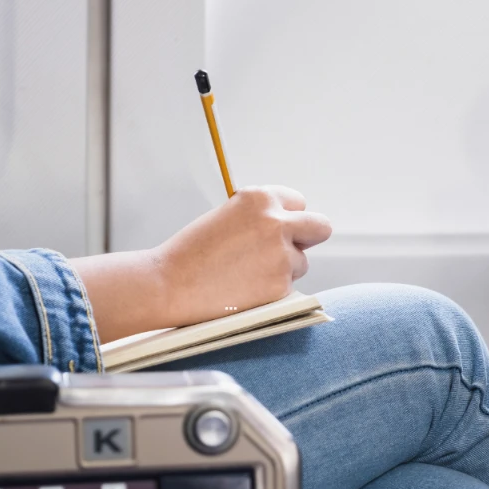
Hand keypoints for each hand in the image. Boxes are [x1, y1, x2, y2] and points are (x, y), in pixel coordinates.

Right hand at [155, 185, 332, 325]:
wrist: (168, 285)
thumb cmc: (191, 253)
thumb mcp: (227, 217)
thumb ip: (259, 218)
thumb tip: (290, 230)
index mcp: (259, 198)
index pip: (298, 202)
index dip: (288, 218)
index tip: (278, 229)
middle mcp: (275, 222)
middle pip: (320, 227)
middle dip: (308, 237)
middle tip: (289, 249)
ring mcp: (281, 255)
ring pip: (301, 262)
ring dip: (283, 269)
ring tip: (245, 274)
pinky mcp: (280, 286)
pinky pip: (288, 287)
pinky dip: (271, 290)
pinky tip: (243, 289)